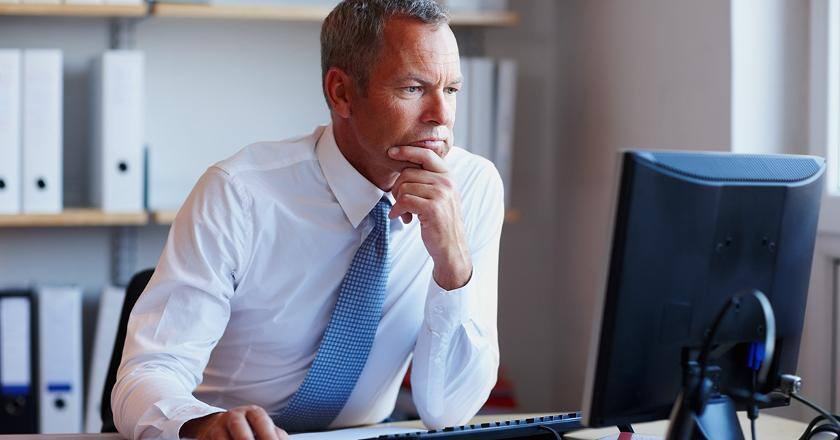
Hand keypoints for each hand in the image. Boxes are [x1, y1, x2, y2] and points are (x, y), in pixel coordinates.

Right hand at [180, 405, 288, 439]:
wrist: (215, 425)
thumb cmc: (247, 429)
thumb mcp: (261, 428)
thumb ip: (275, 435)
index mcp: (252, 412)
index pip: (261, 421)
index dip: (268, 434)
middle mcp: (234, 416)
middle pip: (238, 425)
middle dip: (246, 439)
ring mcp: (218, 426)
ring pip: (222, 437)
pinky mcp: (205, 437)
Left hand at [388, 146, 471, 289]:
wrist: (451, 246)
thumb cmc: (441, 221)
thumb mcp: (439, 195)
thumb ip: (427, 179)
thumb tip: (403, 164)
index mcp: (448, 175)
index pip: (425, 154)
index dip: (406, 151)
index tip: (391, 152)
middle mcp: (447, 182)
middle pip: (408, 173)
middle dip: (397, 188)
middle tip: (400, 203)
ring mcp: (441, 194)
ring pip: (404, 187)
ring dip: (398, 202)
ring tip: (405, 213)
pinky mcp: (433, 207)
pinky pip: (404, 200)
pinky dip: (398, 210)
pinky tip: (402, 218)